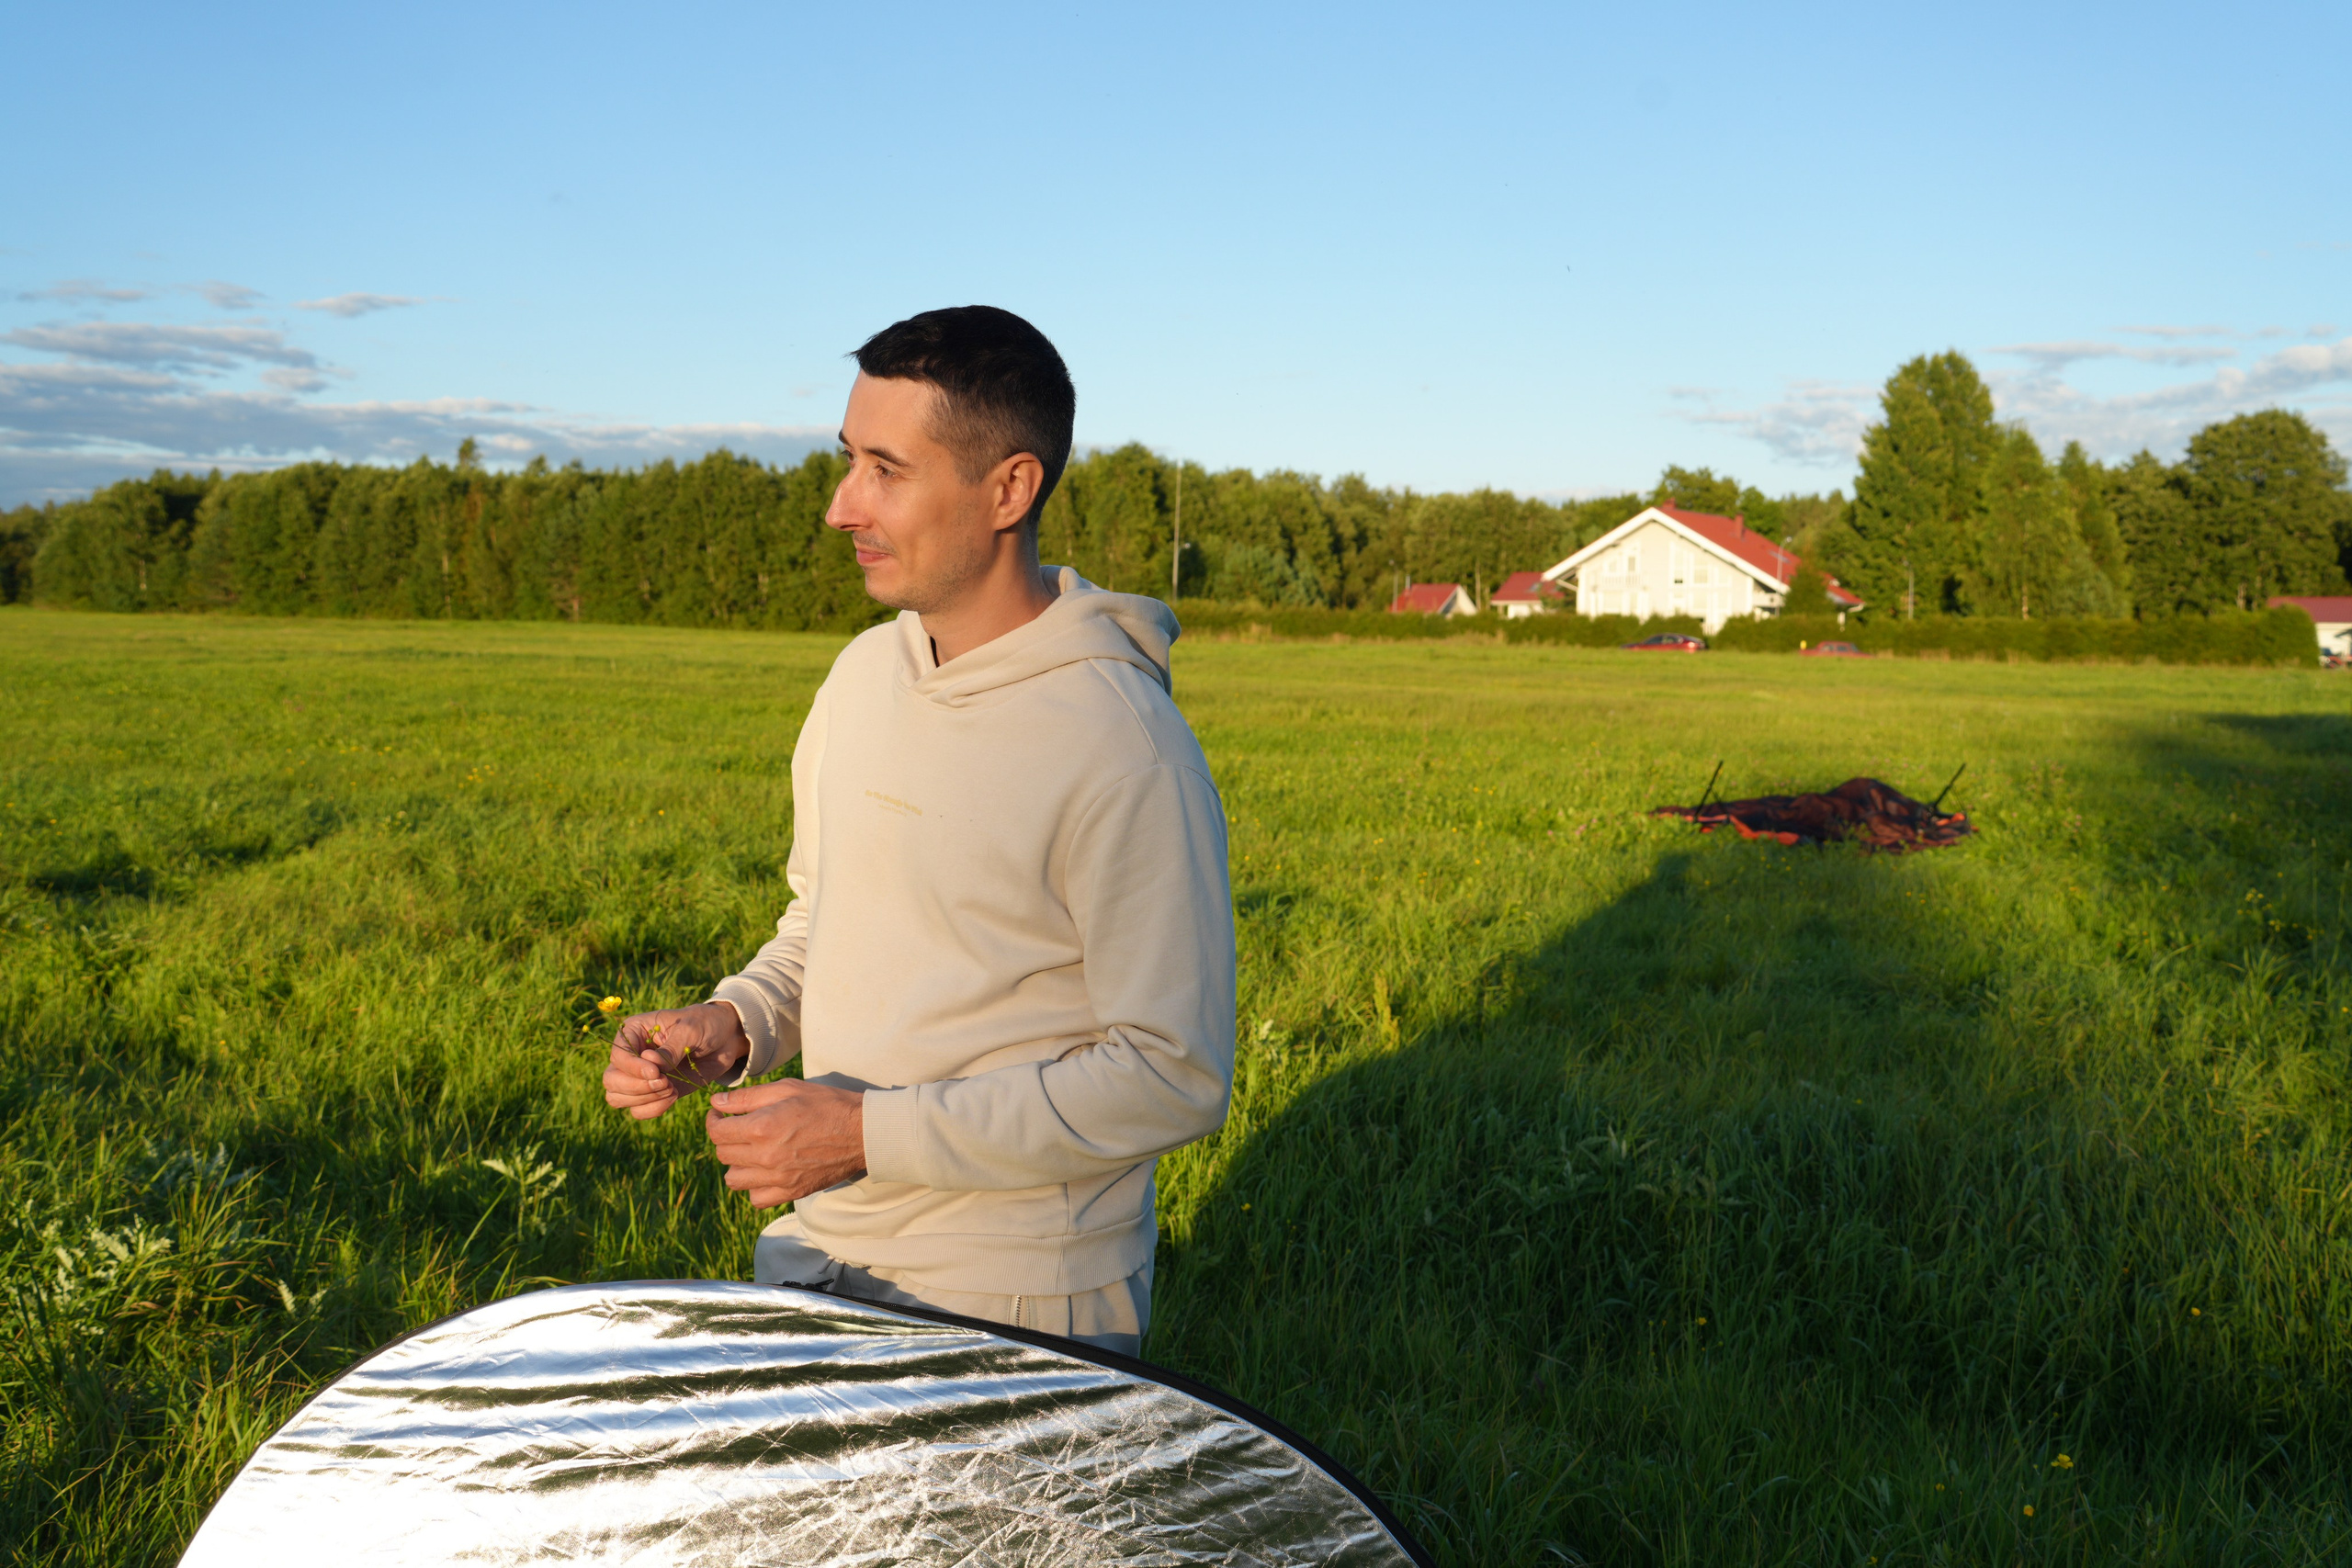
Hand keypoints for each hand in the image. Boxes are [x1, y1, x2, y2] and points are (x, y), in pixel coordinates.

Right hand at [602, 1002, 749, 1120]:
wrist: (725, 1038)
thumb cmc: (705, 1025)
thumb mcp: (690, 1029)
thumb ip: (670, 1049)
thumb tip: (649, 1063)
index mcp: (633, 1032)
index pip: (617, 1056)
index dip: (632, 1068)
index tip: (656, 1073)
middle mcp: (631, 1055)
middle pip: (611, 1081)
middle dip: (636, 1087)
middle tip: (665, 1082)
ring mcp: (640, 1076)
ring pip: (619, 1098)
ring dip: (645, 1099)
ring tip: (672, 1088)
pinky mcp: (653, 1092)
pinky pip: (638, 1110)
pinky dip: (653, 1109)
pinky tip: (673, 1096)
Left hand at [705, 1081, 865, 1206]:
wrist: (862, 1132)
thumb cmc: (826, 1104)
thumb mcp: (787, 1089)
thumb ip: (747, 1097)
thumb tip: (716, 1102)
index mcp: (762, 1128)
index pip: (717, 1131)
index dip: (713, 1119)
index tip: (720, 1114)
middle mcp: (765, 1157)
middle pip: (723, 1154)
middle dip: (726, 1138)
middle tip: (738, 1128)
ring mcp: (778, 1179)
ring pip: (734, 1179)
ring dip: (737, 1164)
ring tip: (751, 1151)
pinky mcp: (790, 1193)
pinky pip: (756, 1199)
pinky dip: (754, 1187)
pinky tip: (764, 1171)